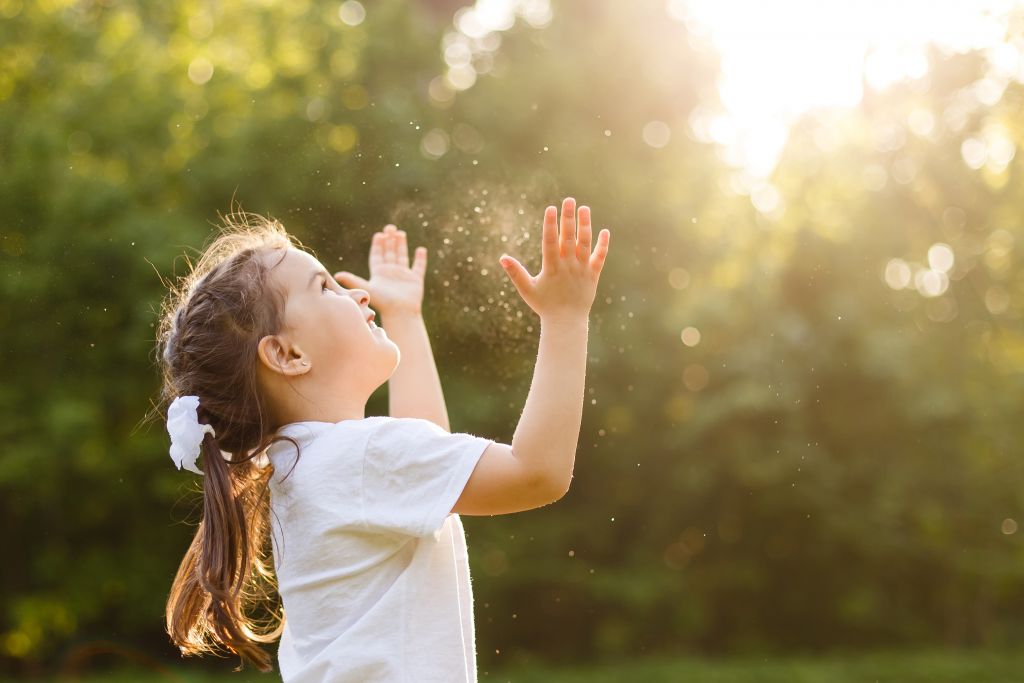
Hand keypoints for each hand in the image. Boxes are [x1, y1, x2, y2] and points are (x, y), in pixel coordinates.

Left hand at [334, 224, 426, 316]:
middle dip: (389, 240)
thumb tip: (336, 275)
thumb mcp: (366, 288)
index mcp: (379, 273)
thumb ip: (353, 280)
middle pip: (389, 253)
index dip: (377, 245)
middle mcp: (390, 273)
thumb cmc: (382, 302)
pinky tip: (420, 250)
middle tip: (390, 228)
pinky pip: (419, 267)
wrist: (400, 313)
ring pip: (402, 256)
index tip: (379, 235)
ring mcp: (403, 276)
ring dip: (401, 245)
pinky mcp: (415, 280)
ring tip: (400, 233)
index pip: (377, 256)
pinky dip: (420, 259)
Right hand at [499, 197, 609, 321]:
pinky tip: (604, 231)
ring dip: (585, 225)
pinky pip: (600, 258)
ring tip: (584, 208)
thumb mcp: (527, 290)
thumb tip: (502, 258)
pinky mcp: (593, 276)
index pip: (550, 242)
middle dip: (568, 218)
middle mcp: (568, 266)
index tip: (551, 208)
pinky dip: (603, 245)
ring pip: (585, 244)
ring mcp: (582, 270)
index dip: (550, 224)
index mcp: (552, 268)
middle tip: (569, 200)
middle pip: (568, 238)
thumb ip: (516, 273)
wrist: (567, 323)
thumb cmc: (544, 306)